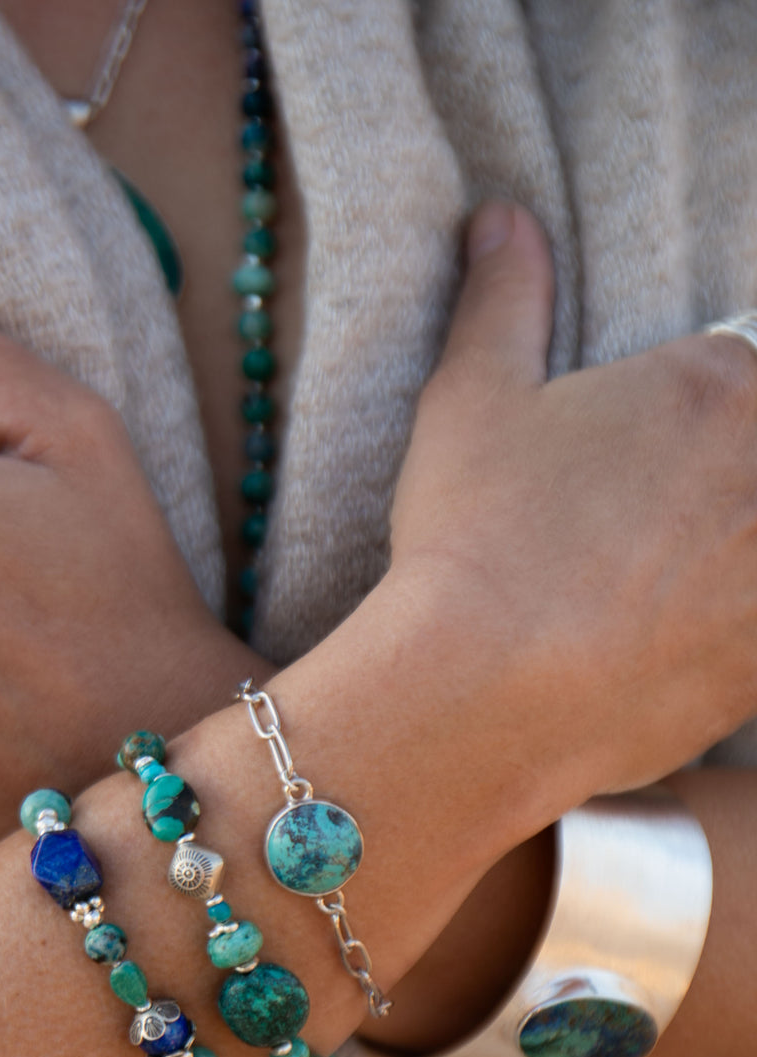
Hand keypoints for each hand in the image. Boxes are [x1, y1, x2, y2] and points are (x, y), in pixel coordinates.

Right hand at [385, 201, 756, 819]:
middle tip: (632, 543)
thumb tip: (502, 219)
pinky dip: (730, 635)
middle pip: (754, 463)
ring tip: (651, 594)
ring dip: (726, 555)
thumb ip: (504, 300)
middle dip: (715, 492)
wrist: (478, 695)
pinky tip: (667, 649)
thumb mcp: (470, 400)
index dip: (684, 424)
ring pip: (755, 541)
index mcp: (716, 383)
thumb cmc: (472, 539)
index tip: (636, 471)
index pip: (738, 380)